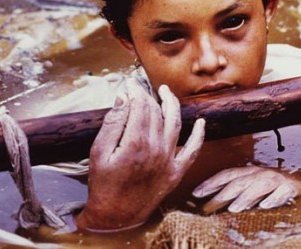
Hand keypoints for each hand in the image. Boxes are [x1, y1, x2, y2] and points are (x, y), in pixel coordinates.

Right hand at [76, 78, 204, 231]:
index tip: (129, 83)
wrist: (116, 216)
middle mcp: (156, 148)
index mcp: (136, 142)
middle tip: (140, 87)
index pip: (140, 105)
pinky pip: (193, 150)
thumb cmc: (104, 185)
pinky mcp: (176, 172)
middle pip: (156, 112)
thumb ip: (113, 123)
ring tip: (166, 92)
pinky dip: (199, 135)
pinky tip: (201, 122)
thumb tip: (124, 98)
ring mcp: (169, 160)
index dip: (135, 91)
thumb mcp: (99, 152)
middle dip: (148, 95)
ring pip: (175, 123)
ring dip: (172, 104)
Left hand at [192, 166, 300, 213]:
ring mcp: (276, 180)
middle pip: (238, 182)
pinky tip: (266, 206)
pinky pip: (282, 193)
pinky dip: (274, 199)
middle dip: (222, 195)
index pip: (226, 175)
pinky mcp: (291, 188)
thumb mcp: (252, 187)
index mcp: (249, 172)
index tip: (195, 194)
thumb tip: (210, 204)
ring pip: (258, 186)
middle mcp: (260, 173)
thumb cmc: (272, 188)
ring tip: (234, 209)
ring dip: (245, 197)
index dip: (211, 183)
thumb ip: (235, 194)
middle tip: (208, 208)